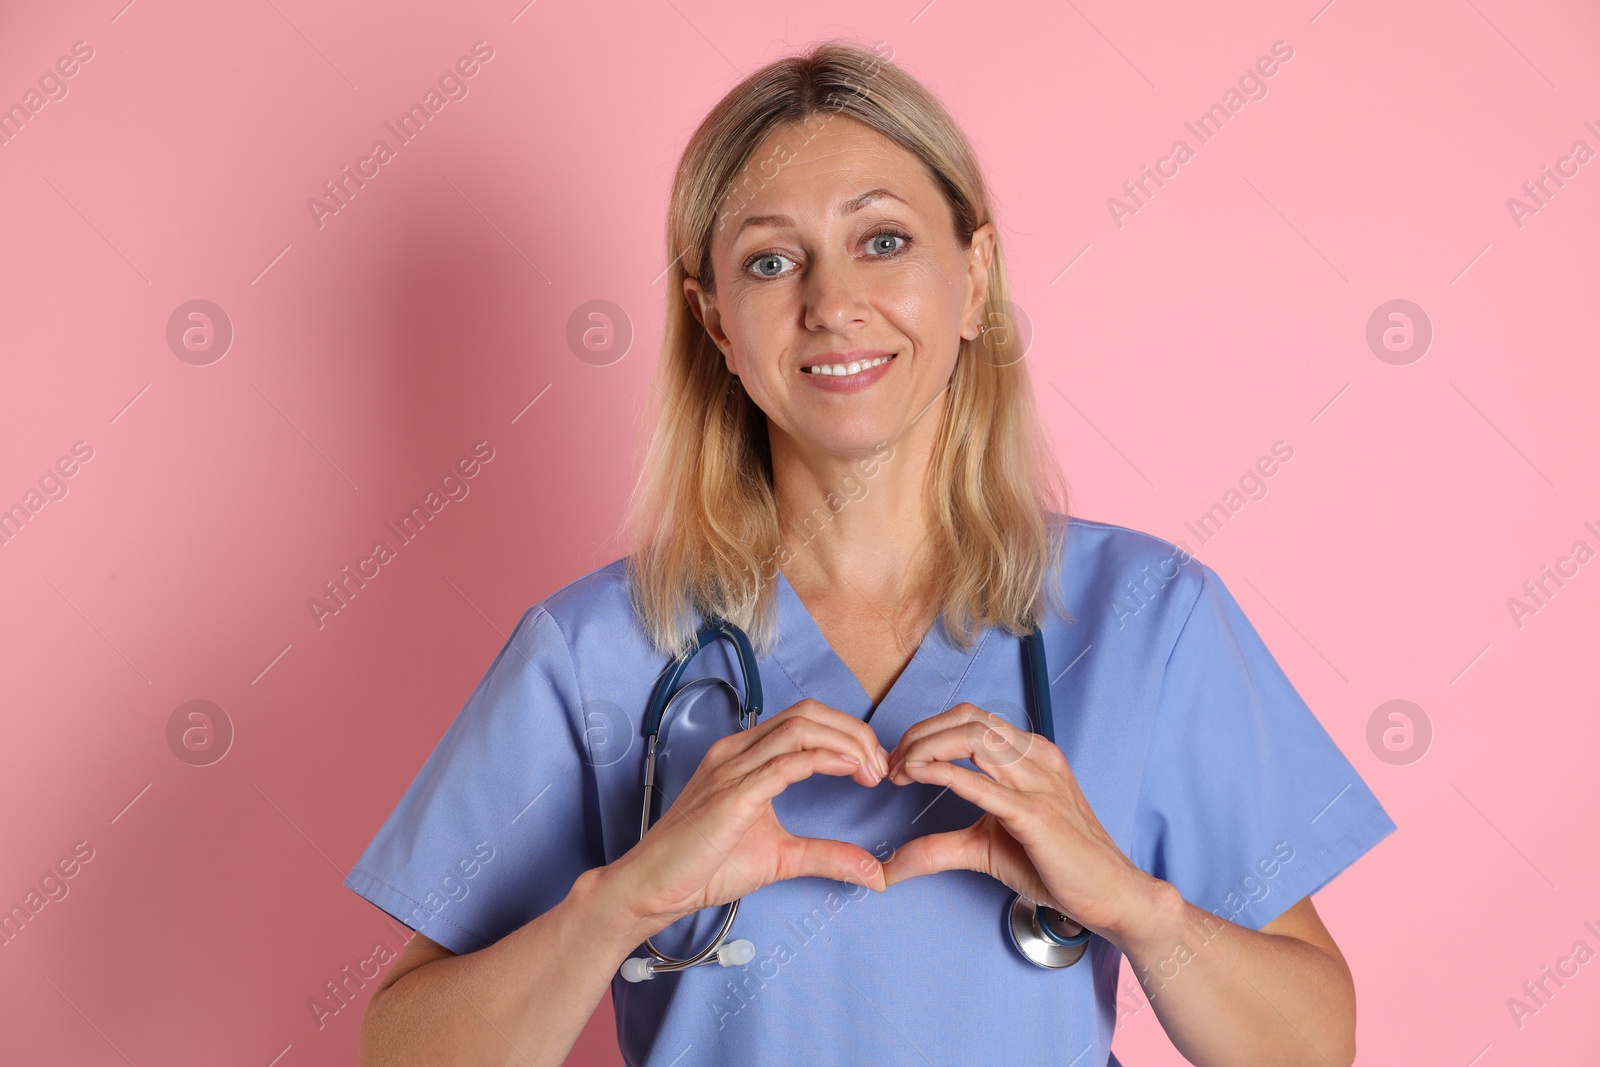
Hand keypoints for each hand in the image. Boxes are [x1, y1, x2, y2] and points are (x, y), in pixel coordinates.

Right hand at [606, 698, 891, 938]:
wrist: (655, 887)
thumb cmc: (705, 866)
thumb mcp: (782, 857)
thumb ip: (827, 856)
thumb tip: (875, 872)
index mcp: (745, 754)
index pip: (806, 720)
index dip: (847, 733)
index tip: (875, 765)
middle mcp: (737, 750)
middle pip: (809, 714)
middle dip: (855, 733)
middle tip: (882, 766)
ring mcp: (732, 768)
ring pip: (800, 730)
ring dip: (847, 744)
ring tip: (871, 771)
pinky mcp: (732, 795)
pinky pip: (784, 763)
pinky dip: (823, 759)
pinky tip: (849, 769)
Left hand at [880, 702, 1167, 943]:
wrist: (1110, 894)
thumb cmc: (1056, 866)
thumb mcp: (986, 848)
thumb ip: (940, 847)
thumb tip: (890, 867)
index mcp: (1030, 755)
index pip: (970, 718)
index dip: (927, 731)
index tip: (900, 760)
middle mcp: (1037, 758)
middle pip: (967, 719)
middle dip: (920, 734)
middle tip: (892, 765)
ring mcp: (1039, 783)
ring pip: (975, 738)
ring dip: (926, 748)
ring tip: (901, 772)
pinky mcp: (1037, 815)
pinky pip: (985, 785)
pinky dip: (946, 774)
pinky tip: (920, 776)